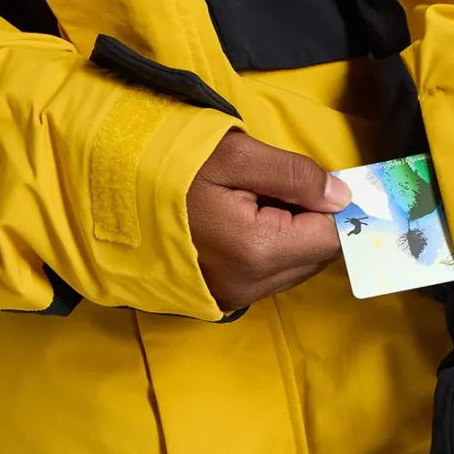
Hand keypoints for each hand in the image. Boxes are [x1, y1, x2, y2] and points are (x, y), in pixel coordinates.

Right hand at [188, 130, 351, 311]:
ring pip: (296, 268)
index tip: (311, 183)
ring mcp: (234, 296)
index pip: (331, 238)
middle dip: (310, 221)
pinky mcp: (223, 298)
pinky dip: (271, 250)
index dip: (331, 207)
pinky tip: (241, 224)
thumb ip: (296, 175)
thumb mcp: (237, 155)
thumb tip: (342, 197)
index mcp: (256, 249)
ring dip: (291, 236)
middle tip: (272, 189)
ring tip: (251, 205)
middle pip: (317, 256)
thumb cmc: (172, 167)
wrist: (111, 192)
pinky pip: (272, 275)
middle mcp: (249, 284)